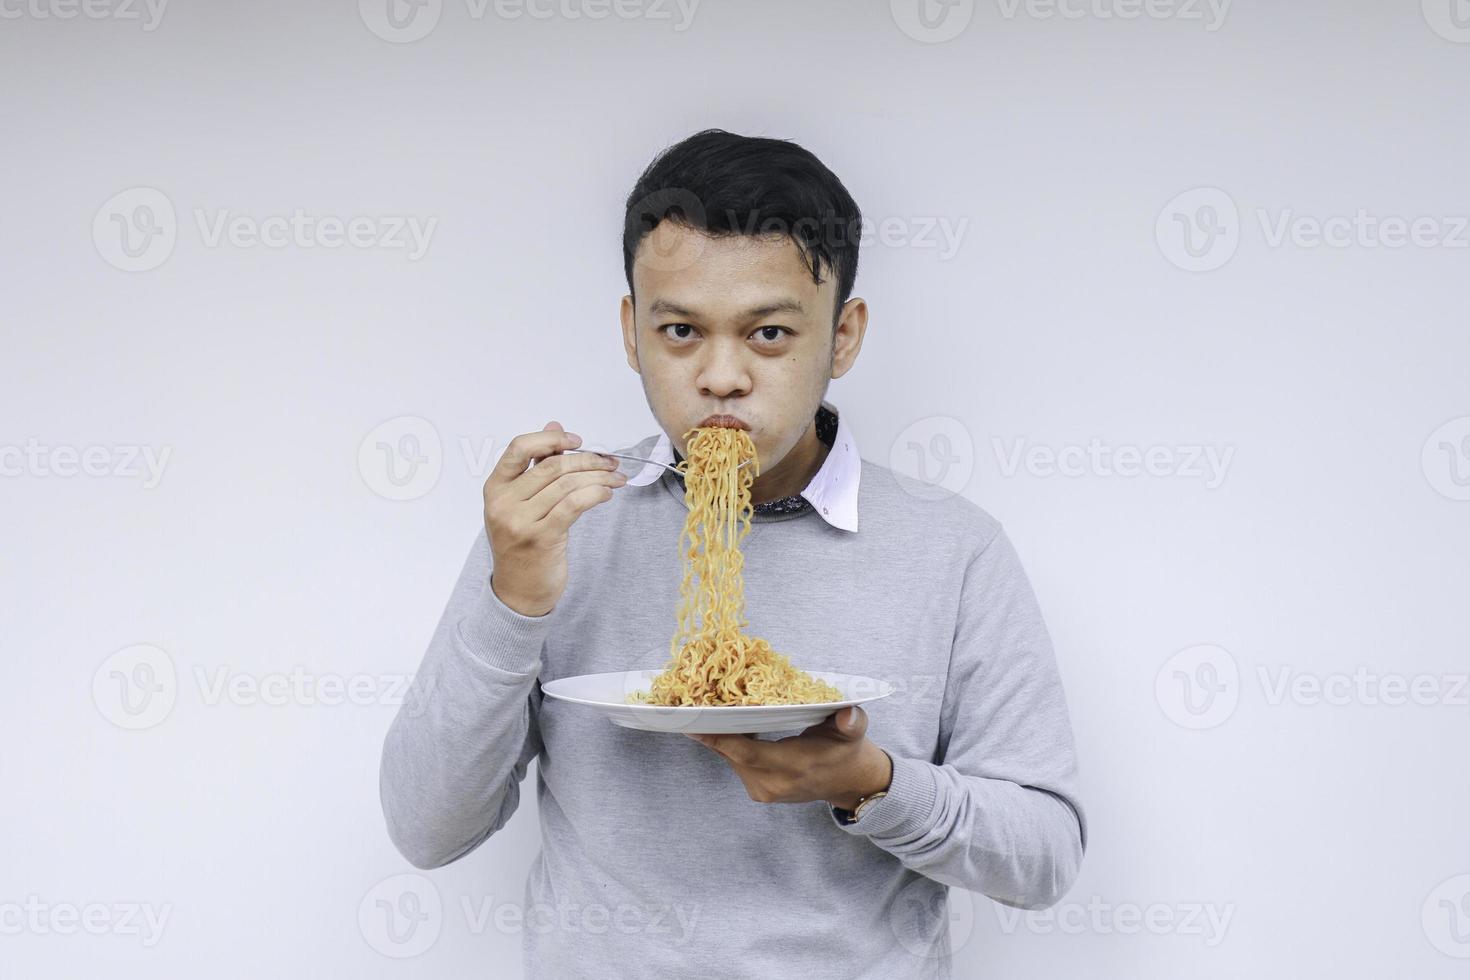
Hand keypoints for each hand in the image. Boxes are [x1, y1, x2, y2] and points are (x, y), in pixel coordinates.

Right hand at [482, 420, 627, 616]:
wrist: (519, 591)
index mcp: (495, 487)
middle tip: (611, 463)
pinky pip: (574, 505)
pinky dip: (595, 494)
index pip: (519, 448)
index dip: (551, 440)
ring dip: (599, 478)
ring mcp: (520, 521)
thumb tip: (555, 426)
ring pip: (567, 485)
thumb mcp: (522, 502)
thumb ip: (536, 464)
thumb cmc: (523, 543)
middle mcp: (504, 503)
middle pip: (552, 467)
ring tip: (616, 479)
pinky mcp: (542, 538)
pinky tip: (606, 495)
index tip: (578, 441)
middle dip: (588, 460)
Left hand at [685, 705, 892, 809]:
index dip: (719, 738)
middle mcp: (773, 784)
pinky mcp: (759, 791)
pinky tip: (724, 725)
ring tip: (704, 709)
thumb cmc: (846, 751)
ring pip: (731, 758)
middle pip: (732, 754)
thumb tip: (848, 714)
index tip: (693, 721)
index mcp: (794, 768)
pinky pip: (737, 763)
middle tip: (690, 703)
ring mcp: (764, 791)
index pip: (747, 753)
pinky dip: (729, 745)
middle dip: (711, 730)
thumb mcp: (853, 732)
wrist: (849, 783)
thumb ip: (851, 722)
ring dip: (719, 736)